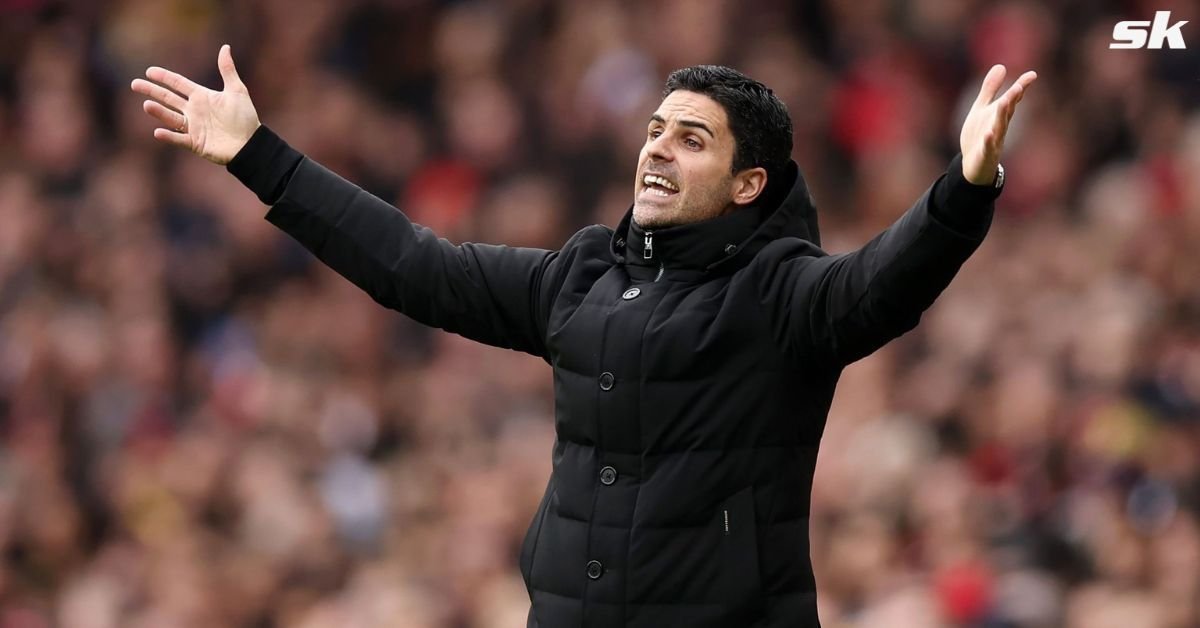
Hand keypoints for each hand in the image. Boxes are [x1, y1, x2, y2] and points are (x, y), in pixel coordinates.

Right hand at [130, 45, 259, 164]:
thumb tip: (225, 47)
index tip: (149, 71)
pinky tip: (158, 132)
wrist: (251, 143)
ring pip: (171, 117)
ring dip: (159, 112)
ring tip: (147, 105)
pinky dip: (169, 136)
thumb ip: (228, 70)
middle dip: (152, 91)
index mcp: (202, 97)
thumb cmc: (246, 118)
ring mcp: (193, 127)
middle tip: (135, 84)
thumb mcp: (237, 91)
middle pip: (168, 98)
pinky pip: (179, 139)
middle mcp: (194, 111)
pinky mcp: (195, 143)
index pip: (178, 84)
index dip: (164, 77)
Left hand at [960, 65, 1036, 184]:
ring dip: (1002, 115)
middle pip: (1007, 111)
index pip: (1012, 99)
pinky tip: (988, 134)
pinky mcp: (984, 154)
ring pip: (999, 127)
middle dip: (1012, 99)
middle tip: (1018, 87)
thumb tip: (1001, 65)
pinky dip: (989, 141)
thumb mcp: (981, 109)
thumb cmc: (979, 134)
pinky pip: (987, 147)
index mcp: (999, 114)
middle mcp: (999, 126)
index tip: (1032, 75)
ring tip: (1005, 102)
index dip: (1021, 87)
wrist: (974, 164)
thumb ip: (990, 89)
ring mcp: (994, 141)